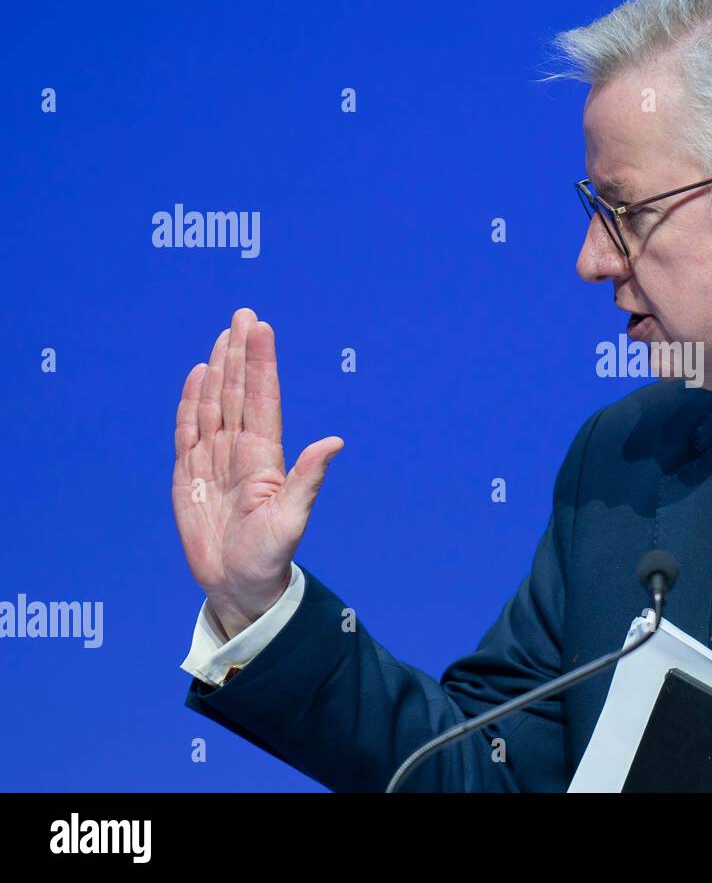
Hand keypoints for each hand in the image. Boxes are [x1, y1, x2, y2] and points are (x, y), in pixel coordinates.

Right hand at [172, 308, 343, 638]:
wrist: (238, 585)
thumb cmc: (269, 557)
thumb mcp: (291, 519)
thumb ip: (308, 479)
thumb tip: (335, 441)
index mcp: (265, 457)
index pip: (262, 399)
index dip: (261, 364)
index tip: (262, 328)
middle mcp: (240, 451)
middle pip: (237, 392)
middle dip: (241, 353)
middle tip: (245, 314)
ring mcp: (213, 460)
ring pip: (214, 404)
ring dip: (218, 369)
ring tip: (224, 334)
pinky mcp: (188, 475)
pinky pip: (188, 431)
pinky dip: (190, 402)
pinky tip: (197, 375)